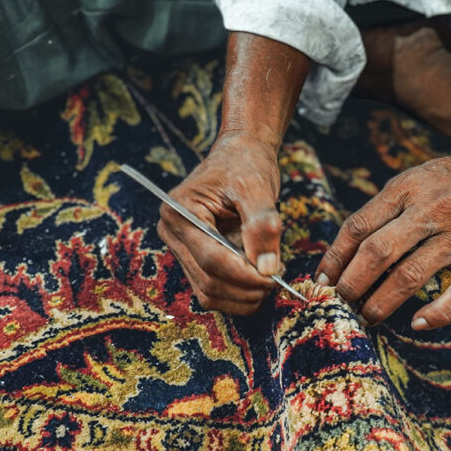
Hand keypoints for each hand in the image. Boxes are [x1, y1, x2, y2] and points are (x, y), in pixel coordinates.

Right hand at [156, 132, 282, 313]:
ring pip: (208, 292)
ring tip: (270, 278)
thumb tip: (268, 267)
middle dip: (246, 287)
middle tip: (277, 278)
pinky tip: (258, 282)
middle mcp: (172, 233)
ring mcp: (180, 249)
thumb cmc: (245, 165)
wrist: (238, 155)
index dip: (244, 275)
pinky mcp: (193, 259)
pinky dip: (237, 295)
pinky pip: (212, 290)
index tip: (274, 276)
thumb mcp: (257, 187)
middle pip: (208, 280)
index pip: (211, 258)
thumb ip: (262, 224)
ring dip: (242, 296)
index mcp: (179, 212)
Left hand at [314, 151, 450, 329]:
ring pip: (411, 276)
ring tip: (368, 317)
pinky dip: (440, 312)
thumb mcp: (414, 181)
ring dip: (383, 302)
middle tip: (341, 303)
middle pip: (378, 252)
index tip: (321, 281)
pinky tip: (419, 323)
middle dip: (353, 284)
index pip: (359, 227)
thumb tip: (343, 254)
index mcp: (407, 190)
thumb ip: (381, 212)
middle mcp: (431, 212)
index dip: (335, 258)